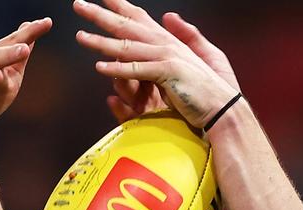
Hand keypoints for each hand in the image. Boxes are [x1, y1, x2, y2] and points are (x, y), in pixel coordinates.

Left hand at [74, 0, 239, 127]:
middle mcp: (166, 44)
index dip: (120, 6)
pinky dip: (119, 69)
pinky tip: (101, 67)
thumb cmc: (210, 86)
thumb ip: (185, 33)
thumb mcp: (199, 54)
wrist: (223, 107)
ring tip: (81, 37)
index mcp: (169, 40)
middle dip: (101, 15)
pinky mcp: (168, 75)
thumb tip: (168, 16)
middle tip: (79, 5)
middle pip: (127, 26)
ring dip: (102, 42)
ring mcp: (167, 57)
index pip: (139, 19)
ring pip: (128, 47)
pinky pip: (138, 71)